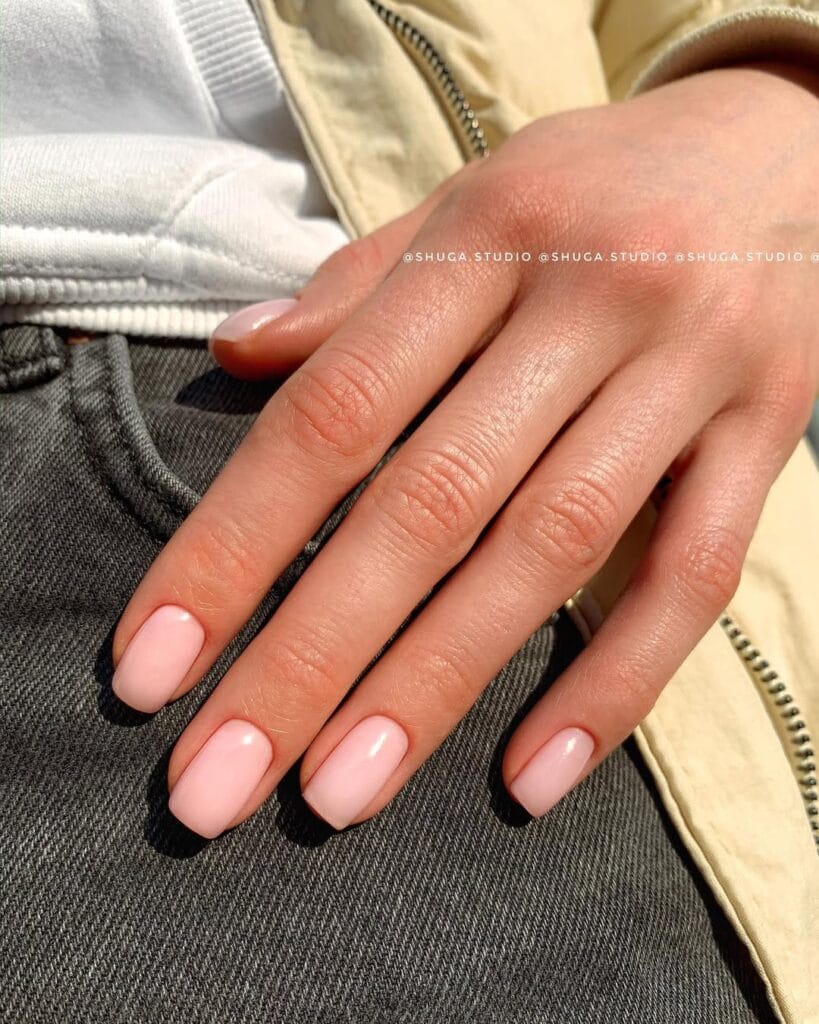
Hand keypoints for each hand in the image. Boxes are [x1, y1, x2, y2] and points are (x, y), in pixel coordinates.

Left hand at [112, 63, 818, 837]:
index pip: (336, 410)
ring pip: (551, 551)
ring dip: (436, 686)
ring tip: (341, 796)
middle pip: (431, 504)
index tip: (155, 666)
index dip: (234, 546)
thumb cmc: (602, 185)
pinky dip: (613, 686)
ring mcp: (690, 374)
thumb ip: (358, 286)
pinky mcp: (767, 435)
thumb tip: (236, 357)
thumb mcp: (474, 200)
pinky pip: (692, 576)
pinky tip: (529, 778)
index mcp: (491, 236)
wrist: (789, 146)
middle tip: (219, 785)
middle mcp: (591, 301)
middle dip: (312, 656)